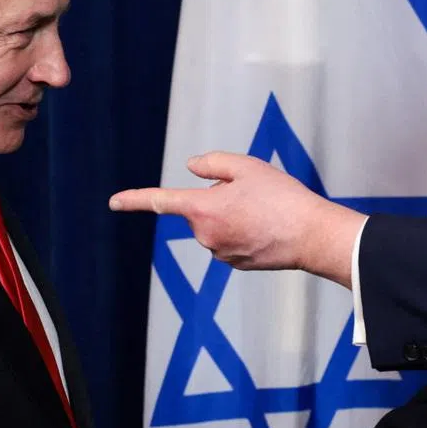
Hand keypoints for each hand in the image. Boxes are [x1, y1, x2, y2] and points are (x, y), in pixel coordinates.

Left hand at [108, 152, 364, 284]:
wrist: (312, 236)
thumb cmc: (283, 198)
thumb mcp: (247, 166)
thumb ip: (213, 163)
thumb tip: (192, 169)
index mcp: (203, 209)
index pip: (160, 201)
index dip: (134, 199)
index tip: (113, 202)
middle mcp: (206, 235)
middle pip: (200, 210)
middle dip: (218, 199)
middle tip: (254, 194)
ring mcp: (221, 253)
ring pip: (217, 226)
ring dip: (233, 216)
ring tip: (266, 212)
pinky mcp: (238, 264)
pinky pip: (231, 241)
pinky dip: (245, 232)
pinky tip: (269, 228)